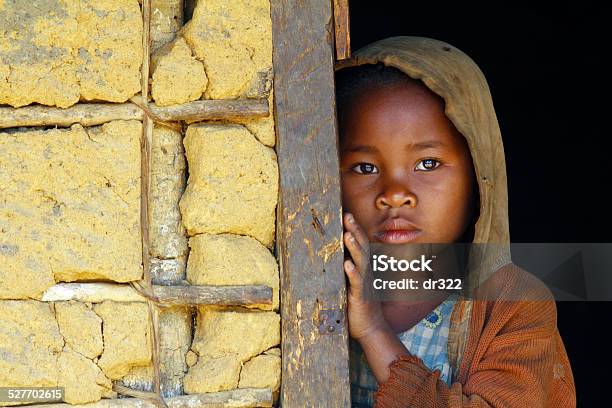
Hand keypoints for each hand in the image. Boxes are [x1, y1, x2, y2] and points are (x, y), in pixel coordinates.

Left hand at [343, 212, 387, 340]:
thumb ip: (347, 270)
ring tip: (347, 234)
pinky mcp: (361, 297)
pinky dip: (353, 273)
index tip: (346, 214)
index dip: (354, 229)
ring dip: (354, 247)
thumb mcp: (351, 284)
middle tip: (347, 215)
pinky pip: (357, 283)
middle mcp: (366, 273)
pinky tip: (347, 264)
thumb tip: (337, 256)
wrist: (371, 329)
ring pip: (361, 262)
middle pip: (361, 247)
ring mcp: (364, 284)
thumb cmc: (359, 306)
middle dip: (354, 231)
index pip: (360, 245)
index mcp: (363, 268)